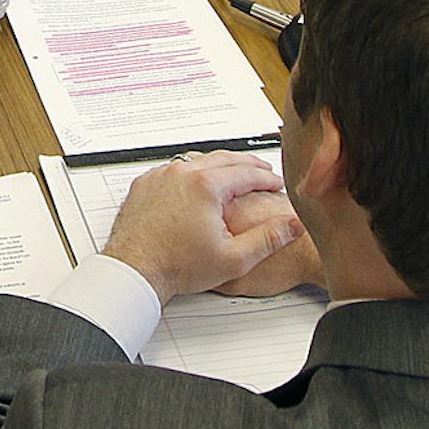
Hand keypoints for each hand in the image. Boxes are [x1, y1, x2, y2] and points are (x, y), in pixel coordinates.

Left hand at [102, 152, 302, 300]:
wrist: (135, 270)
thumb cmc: (176, 265)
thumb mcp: (235, 258)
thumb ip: (269, 239)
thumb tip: (292, 226)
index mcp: (205, 186)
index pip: (246, 172)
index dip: (267, 178)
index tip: (277, 183)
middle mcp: (181, 174)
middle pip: (223, 159)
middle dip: (246, 164)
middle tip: (261, 171)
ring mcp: (160, 176)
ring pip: (197, 160)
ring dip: (219, 164)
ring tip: (234, 173)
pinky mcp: (145, 184)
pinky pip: (174, 168)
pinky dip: (193, 170)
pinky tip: (199, 180)